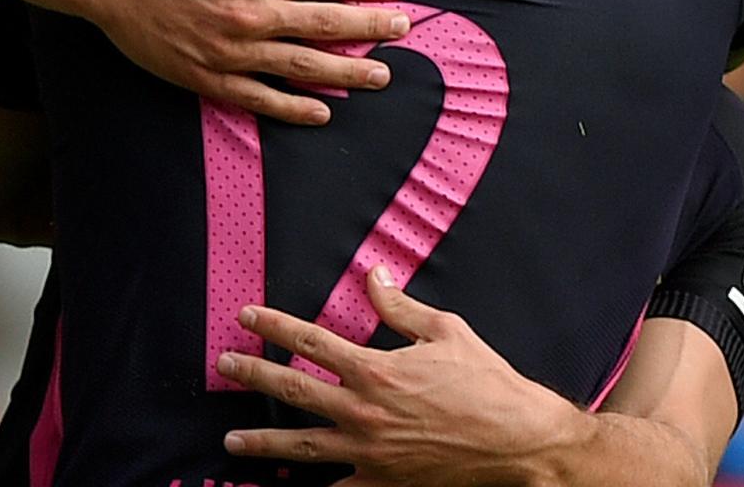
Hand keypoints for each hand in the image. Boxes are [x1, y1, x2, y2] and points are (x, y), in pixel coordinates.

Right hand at [85, 0, 409, 125]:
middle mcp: (254, 12)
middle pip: (327, 24)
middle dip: (371, 27)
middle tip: (402, 31)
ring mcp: (233, 49)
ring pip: (303, 66)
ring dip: (347, 72)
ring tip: (378, 76)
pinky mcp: (210, 77)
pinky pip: (261, 98)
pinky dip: (294, 108)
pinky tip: (323, 112)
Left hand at [216, 267, 587, 486]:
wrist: (518, 440)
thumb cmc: (486, 381)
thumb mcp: (445, 330)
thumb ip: (400, 306)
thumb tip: (372, 276)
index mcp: (375, 369)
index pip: (310, 341)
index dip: (274, 326)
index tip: (246, 315)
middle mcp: (364, 411)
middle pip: (294, 389)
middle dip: (254, 375)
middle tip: (225, 366)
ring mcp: (370, 451)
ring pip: (302, 446)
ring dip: (263, 441)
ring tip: (232, 440)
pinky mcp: (384, 481)